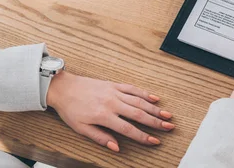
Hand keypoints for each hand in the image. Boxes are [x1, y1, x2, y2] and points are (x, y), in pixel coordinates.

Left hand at [47, 71, 173, 151]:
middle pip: (139, 114)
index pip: (128, 129)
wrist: (64, 88)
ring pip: (139, 101)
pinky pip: (132, 89)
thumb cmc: (71, 110)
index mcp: (104, 116)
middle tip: (169, 127)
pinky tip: (154, 98)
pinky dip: (145, 93)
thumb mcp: (81, 128)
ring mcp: (115, 92)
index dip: (143, 136)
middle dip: (156, 122)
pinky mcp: (114, 85)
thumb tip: (116, 147)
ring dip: (154, 108)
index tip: (154, 141)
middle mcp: (112, 103)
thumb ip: (100, 137)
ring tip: (167, 115)